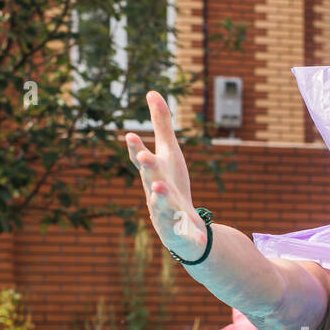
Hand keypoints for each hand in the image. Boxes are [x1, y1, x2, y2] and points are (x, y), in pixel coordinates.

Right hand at [125, 91, 206, 252]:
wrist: (179, 227)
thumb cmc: (171, 184)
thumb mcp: (169, 153)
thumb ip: (161, 125)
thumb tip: (152, 91)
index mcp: (154, 173)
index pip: (142, 158)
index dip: (136, 148)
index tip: (130, 134)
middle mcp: (155, 192)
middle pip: (150, 179)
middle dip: (147, 168)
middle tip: (143, 158)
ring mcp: (166, 213)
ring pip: (161, 205)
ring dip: (160, 196)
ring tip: (161, 186)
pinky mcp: (180, 231)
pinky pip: (185, 233)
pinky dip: (191, 235)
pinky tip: (200, 238)